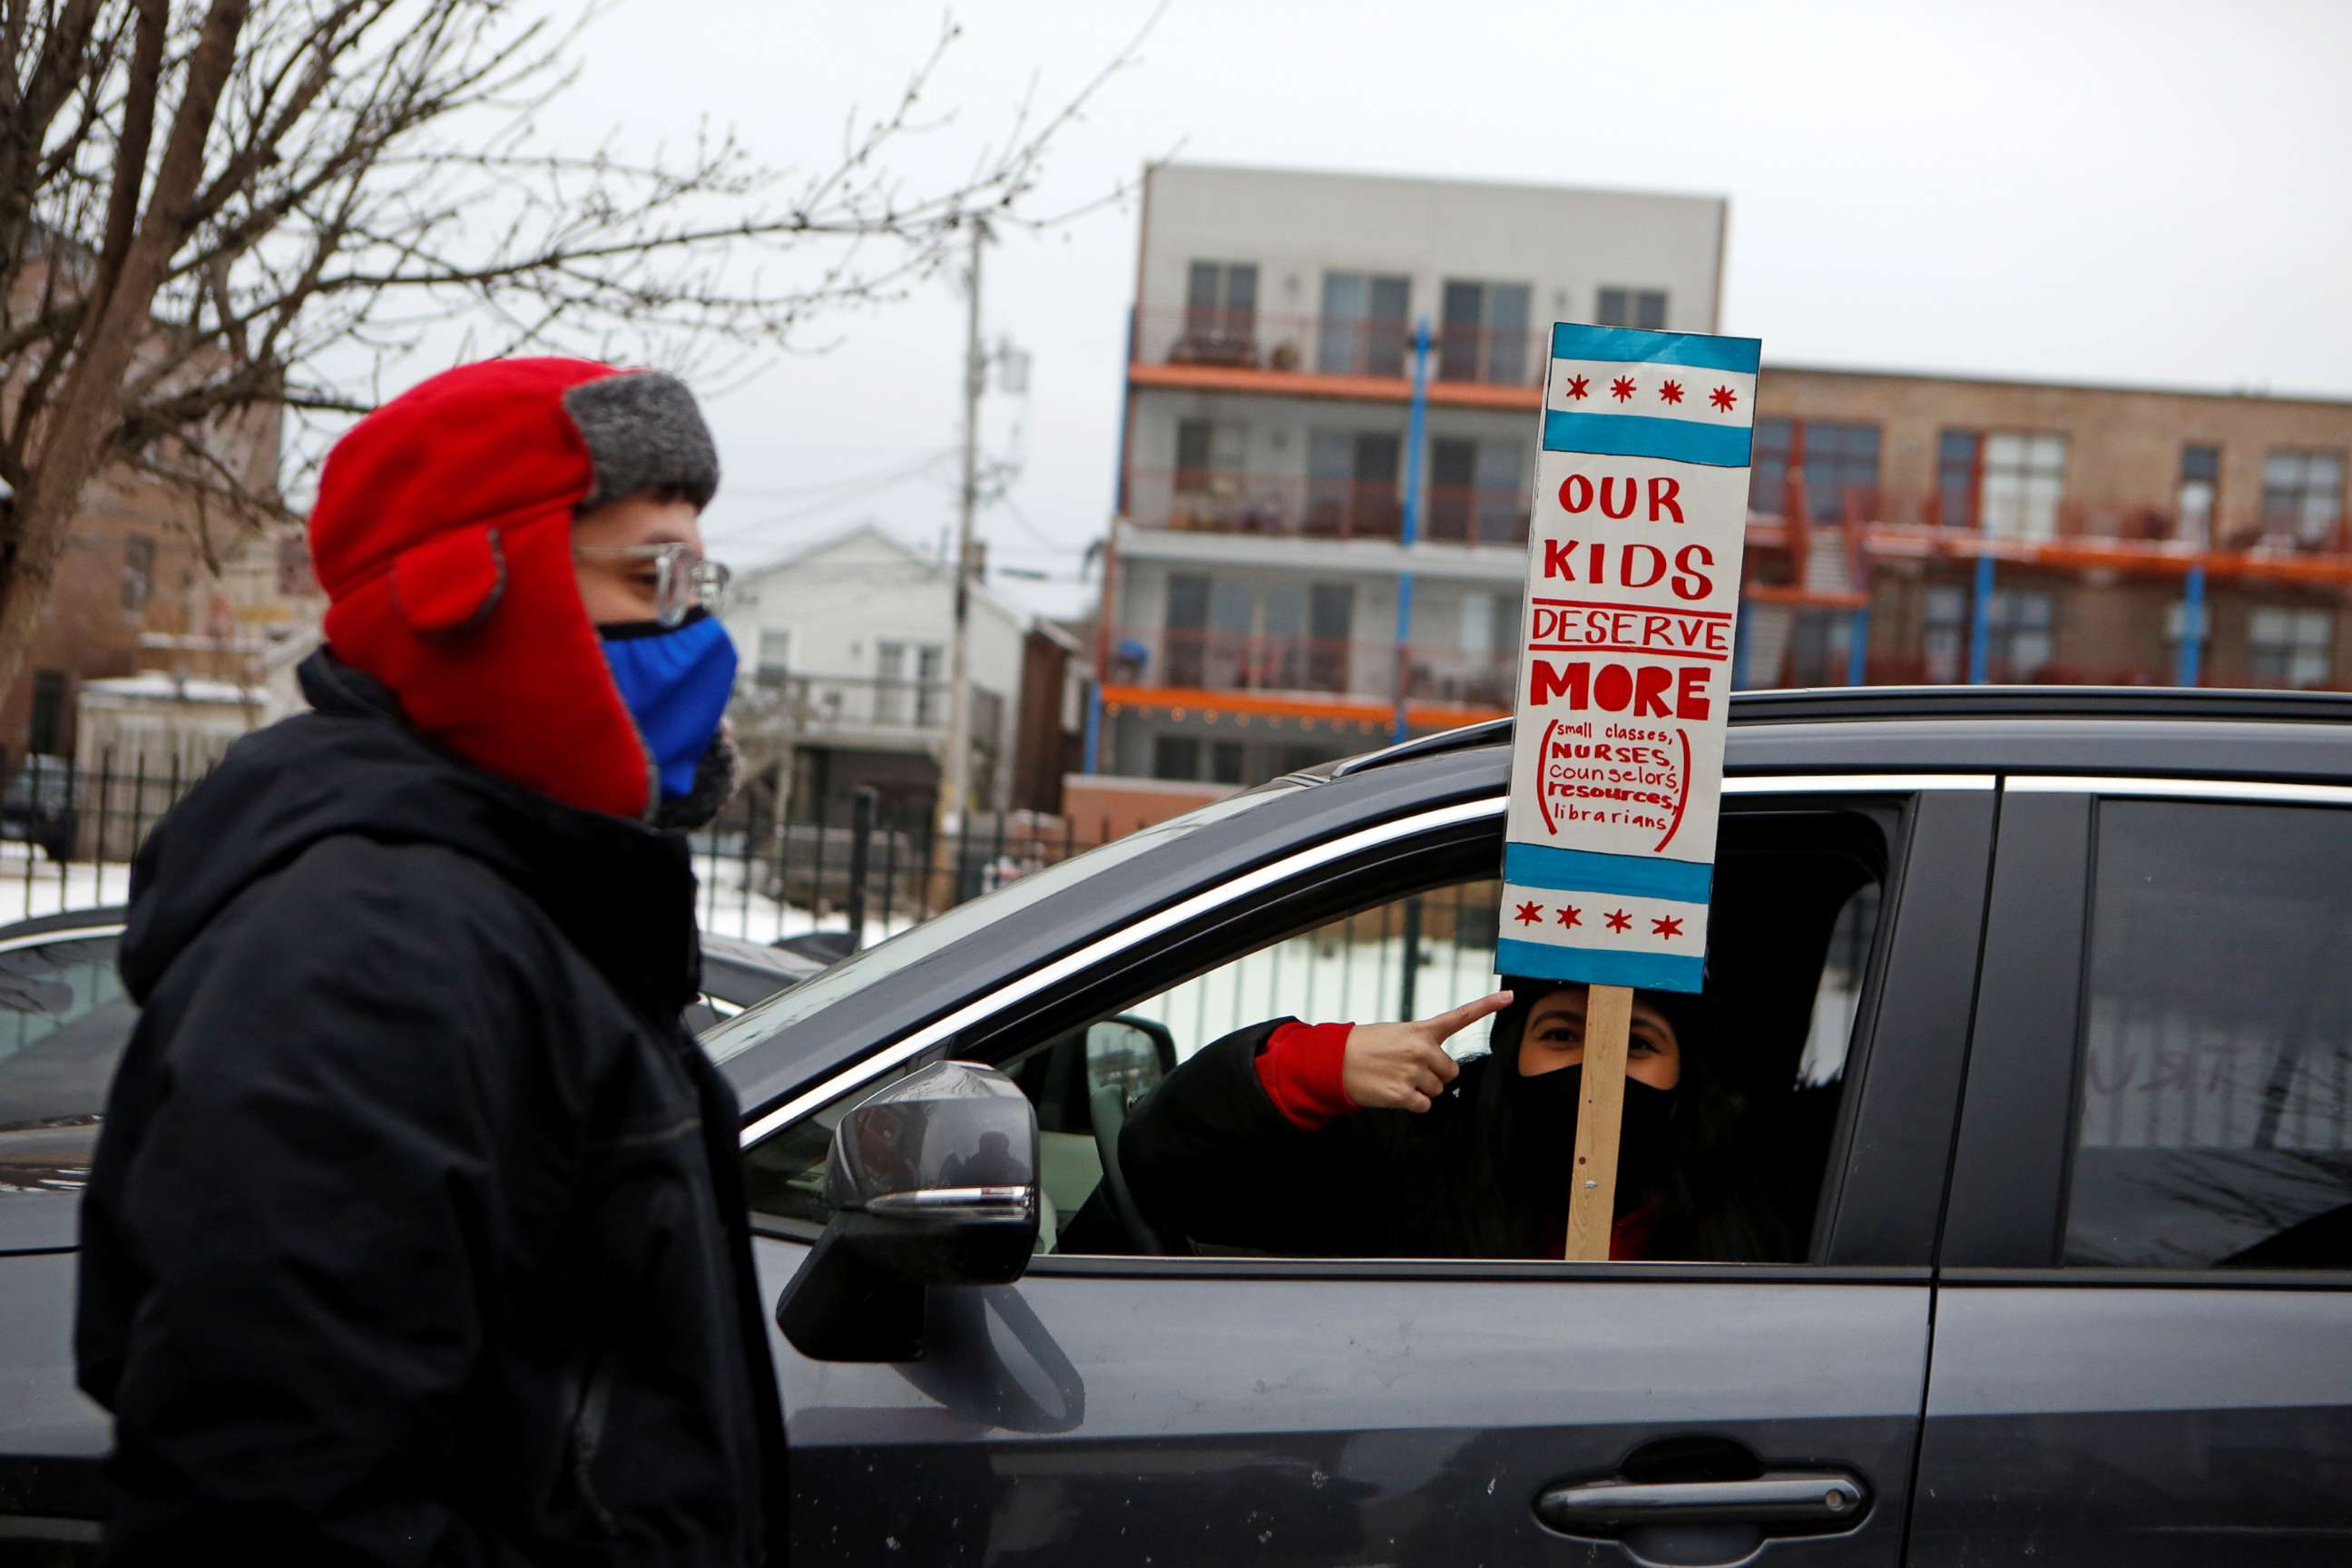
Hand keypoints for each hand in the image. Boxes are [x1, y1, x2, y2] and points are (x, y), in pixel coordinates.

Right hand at [1341, 991, 1513, 1113]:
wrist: (1335, 1060)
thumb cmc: (1367, 1047)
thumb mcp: (1396, 1034)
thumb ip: (1423, 1044)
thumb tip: (1444, 1073)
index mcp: (1421, 1030)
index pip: (1460, 1015)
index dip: (1487, 1005)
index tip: (1509, 996)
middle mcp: (1422, 1049)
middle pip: (1451, 1073)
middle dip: (1435, 1075)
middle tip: (1410, 1070)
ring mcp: (1413, 1072)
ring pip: (1437, 1091)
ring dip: (1421, 1090)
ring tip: (1397, 1078)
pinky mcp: (1403, 1094)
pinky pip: (1424, 1105)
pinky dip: (1412, 1103)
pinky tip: (1395, 1092)